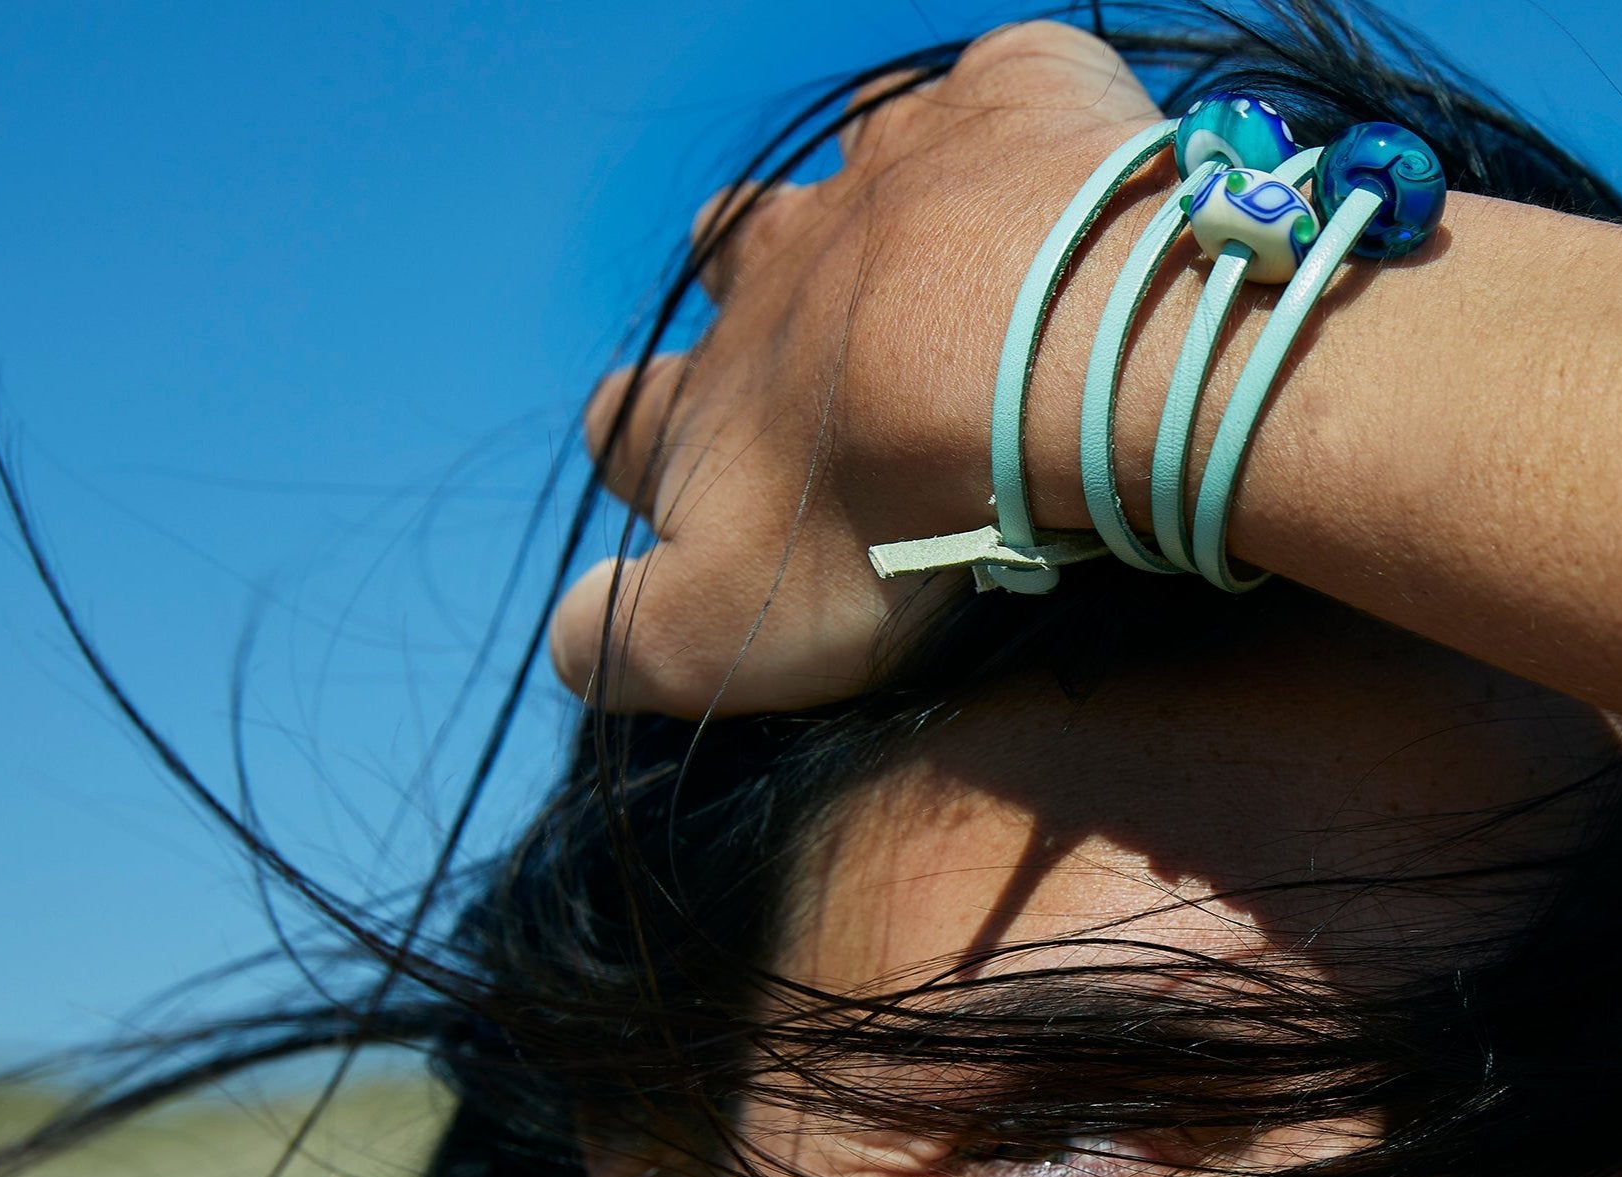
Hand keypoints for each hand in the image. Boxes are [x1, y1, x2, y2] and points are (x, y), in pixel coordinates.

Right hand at [548, 23, 1165, 717]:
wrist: (1050, 366)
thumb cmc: (887, 515)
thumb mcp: (723, 633)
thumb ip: (623, 640)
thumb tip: (571, 637)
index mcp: (714, 397)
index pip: (626, 423)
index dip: (649, 460)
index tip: (701, 502)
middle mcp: (783, 267)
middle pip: (726, 267)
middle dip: (747, 305)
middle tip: (823, 365)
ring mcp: (895, 173)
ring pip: (844, 171)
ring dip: (865, 210)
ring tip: (930, 269)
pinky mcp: (1013, 108)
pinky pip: (993, 91)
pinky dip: (1006, 130)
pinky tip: (1044, 185)